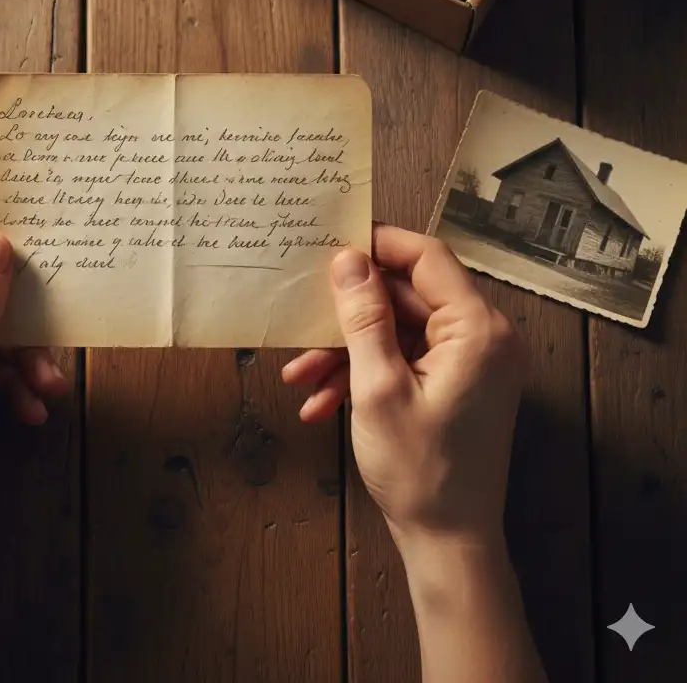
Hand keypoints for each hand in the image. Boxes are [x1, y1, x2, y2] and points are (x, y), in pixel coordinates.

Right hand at [282, 225, 527, 549]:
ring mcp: (470, 361)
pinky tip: (321, 400)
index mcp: (478, 329)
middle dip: (348, 315)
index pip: (427, 257)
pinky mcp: (455, 382)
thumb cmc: (420, 470)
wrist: (448, 542)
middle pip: (405, 296)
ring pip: (397, 330)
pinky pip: (403, 358)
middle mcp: (482, 337)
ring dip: (347, 350)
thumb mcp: (378, 387)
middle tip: (302, 322)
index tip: (332, 243)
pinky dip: (364, 372)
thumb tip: (348, 259)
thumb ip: (363, 317)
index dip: (378, 245)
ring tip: (302, 376)